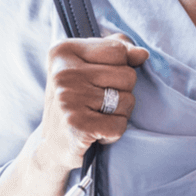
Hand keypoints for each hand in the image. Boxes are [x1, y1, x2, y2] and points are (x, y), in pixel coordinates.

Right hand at [39, 34, 148, 171]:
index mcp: (63, 51)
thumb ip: (117, 52)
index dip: (119, 67)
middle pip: (127, 75)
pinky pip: (120, 125)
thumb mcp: (88, 67)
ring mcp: (69, 99)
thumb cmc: (76, 101)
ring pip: (128, 100)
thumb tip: (142, 54)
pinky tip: (96, 133)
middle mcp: (63, 72)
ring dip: (119, 114)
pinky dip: (114, 133)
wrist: (52, 145)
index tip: (99, 81)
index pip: (118, 49)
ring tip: (97, 117)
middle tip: (98, 103)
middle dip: (122, 92)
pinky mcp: (78, 125)